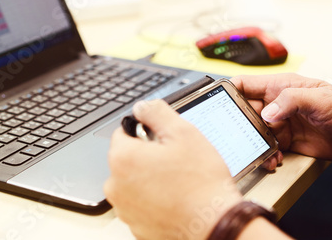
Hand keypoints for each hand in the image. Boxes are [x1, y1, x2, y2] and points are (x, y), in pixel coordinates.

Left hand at [104, 99, 241, 239]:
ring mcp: (126, 209)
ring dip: (151, 177)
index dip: (145, 131)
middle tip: (176, 160)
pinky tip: (176, 197)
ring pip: (134, 182)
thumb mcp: (183, 132)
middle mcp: (116, 186)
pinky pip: (142, 203)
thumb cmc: (201, 182)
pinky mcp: (137, 226)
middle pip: (128, 158)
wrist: (215, 224)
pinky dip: (155, 199)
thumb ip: (157, 113)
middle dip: (148, 155)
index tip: (164, 139)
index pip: (123, 132)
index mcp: (123, 159)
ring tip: (178, 181)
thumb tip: (142, 106)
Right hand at [231, 74, 331, 161]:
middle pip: (246, 111)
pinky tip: (274, 160)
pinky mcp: (287, 141)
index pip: (246, 84)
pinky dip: (267, 156)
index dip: (229, 92)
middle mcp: (278, 103)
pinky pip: (268, 148)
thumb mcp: (319, 99)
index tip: (219, 104)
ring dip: (254, 143)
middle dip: (240, 124)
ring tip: (262, 153)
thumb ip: (290, 100)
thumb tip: (266, 113)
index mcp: (281, 86)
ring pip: (255, 132)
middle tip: (239, 136)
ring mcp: (282, 123)